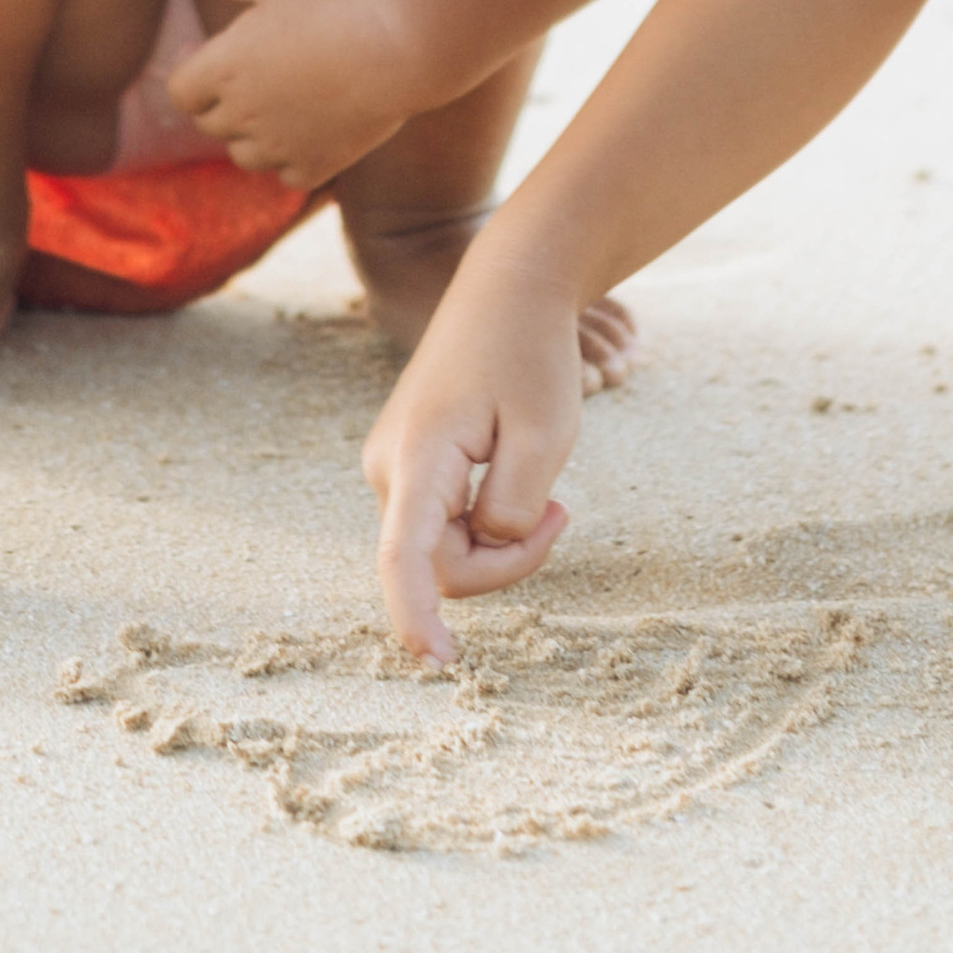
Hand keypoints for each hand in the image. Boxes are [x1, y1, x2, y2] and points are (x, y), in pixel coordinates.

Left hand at [158, 0, 424, 192]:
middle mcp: (244, 115)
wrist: (403, 40)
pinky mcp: (320, 164)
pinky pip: (288, 175)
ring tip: (281, 102)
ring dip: (252, 134)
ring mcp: (281, 145)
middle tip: (256, 71)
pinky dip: (293, 158)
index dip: (193, 73)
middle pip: (209, 124)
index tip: (218, 52)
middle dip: (222, 101)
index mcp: (224, 68)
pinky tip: (313, 129)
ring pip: (244, 155)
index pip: (180, 91)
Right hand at [360, 265, 584, 662]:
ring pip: (446, 550)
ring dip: (502, 539)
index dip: (416, 616)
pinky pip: (446, 526)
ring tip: (548, 488)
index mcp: (417, 458)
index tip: (438, 662)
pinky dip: (490, 521)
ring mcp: (394, 469)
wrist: (508, 290)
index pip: (404, 557)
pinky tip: (516, 473)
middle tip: (564, 512)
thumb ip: (515, 510)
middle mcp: (388, 469)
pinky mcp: (410, 468)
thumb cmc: (529, 354)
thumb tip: (487, 545)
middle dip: (508, 561)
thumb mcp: (545, 433)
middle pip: (443, 565)